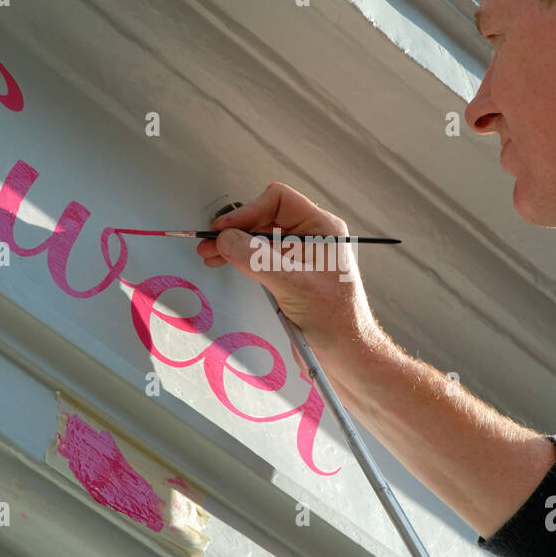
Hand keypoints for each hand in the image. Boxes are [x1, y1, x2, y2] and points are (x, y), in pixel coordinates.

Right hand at [196, 182, 383, 367]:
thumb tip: (226, 238)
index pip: (278, 201)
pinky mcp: (290, 276)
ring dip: (234, 245)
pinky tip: (226, 263)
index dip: (248, 211)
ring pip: (260, 239)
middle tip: (209, 244)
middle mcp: (312, 237)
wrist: (346, 355)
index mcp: (323, 228)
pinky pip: (261, 258)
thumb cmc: (335, 319)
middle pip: (265, 218)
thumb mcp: (291, 283)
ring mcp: (300, 257)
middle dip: (236, 230)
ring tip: (210, 255)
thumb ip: (255, 258)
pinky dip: (241, 259)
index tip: (225, 230)